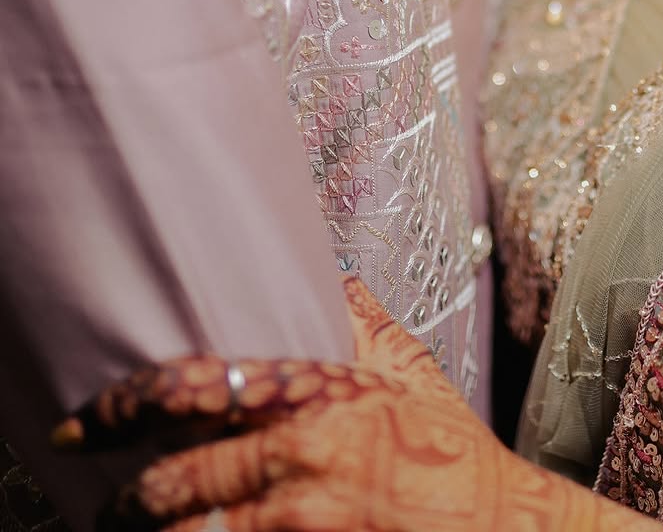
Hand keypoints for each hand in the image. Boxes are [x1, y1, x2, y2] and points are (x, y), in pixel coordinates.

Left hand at [57, 279, 648, 530]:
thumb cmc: (453, 459)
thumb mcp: (414, 379)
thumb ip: (366, 327)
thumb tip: (336, 278)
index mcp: (315, 398)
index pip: (195, 388)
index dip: (125, 405)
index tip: (86, 422)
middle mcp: (297, 460)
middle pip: (171, 484)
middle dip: (124, 503)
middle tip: (105, 504)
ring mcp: (298, 527)